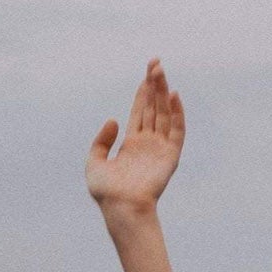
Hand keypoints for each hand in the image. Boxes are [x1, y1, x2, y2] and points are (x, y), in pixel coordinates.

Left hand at [86, 60, 184, 219]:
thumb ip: (100, 141)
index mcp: (131, 145)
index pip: (140, 112)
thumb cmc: (107, 192)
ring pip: (164, 113)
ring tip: (160, 71)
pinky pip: (177, 131)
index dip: (143, 93)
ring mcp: (160, 149)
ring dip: (163, 92)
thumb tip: (113, 119)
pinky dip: (177, 113)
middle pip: (153, 108)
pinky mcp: (170, 156)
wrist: (121, 208)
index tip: (146, 73)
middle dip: (154, 85)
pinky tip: (174, 96)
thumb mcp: (94, 163)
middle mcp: (147, 144)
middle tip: (155, 63)